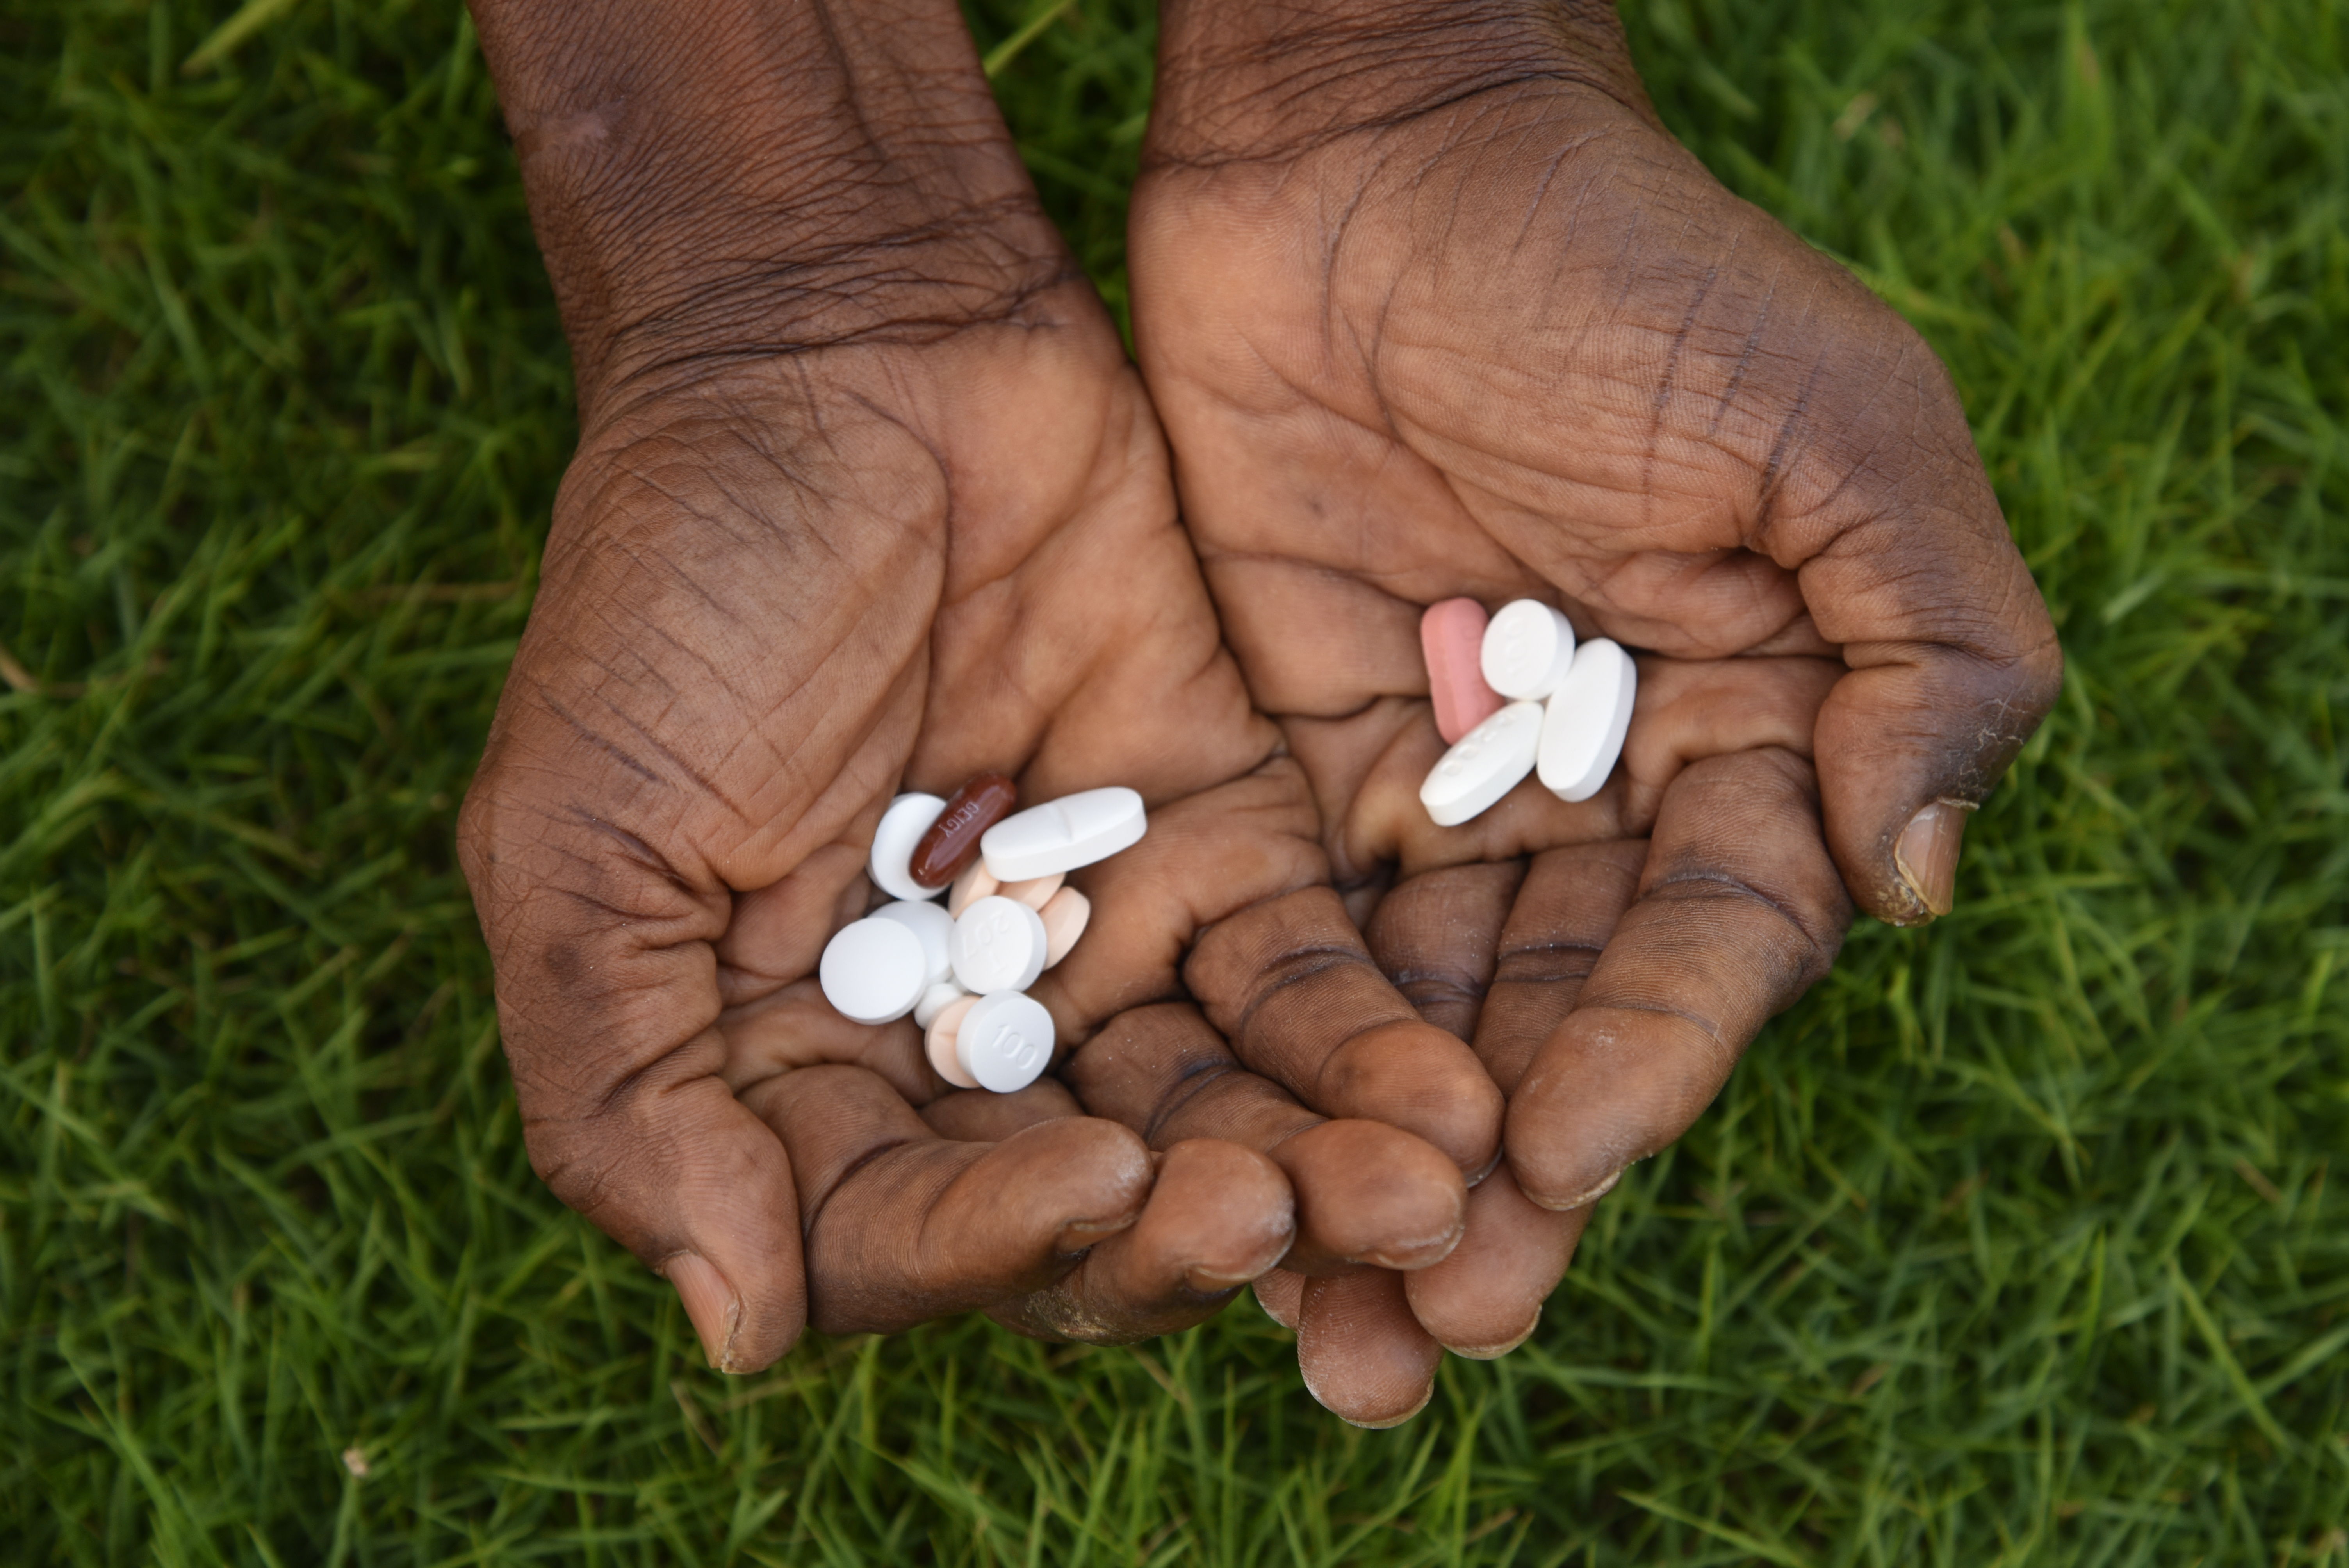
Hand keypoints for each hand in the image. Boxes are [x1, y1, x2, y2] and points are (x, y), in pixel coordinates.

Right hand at [459, 0, 1495, 1371]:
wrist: (848, 349)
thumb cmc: (678, 586)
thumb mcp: (587, 842)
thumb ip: (633, 1098)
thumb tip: (741, 1333)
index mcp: (787, 1065)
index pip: (898, 1233)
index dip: (992, 1246)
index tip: (1093, 1185)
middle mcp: (951, 1038)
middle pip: (1082, 1206)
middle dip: (1186, 1235)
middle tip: (1288, 1222)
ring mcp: (1097, 946)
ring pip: (1216, 1117)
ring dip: (1317, 1173)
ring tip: (1419, 1195)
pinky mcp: (1223, 846)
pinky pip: (1302, 986)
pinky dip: (1371, 1048)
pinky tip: (1451, 1093)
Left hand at [1128, 0, 2061, 1412]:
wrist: (1376, 163)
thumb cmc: (1627, 271)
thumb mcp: (1835, 429)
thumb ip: (1923, 648)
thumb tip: (1914, 883)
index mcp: (1752, 740)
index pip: (1711, 949)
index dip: (1650, 1062)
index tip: (1565, 1164)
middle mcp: (1596, 798)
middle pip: (1558, 1023)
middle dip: (1506, 1170)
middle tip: (1442, 1319)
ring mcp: (1439, 795)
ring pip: (1419, 1022)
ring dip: (1380, 1166)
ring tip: (1341, 1328)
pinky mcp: (1290, 771)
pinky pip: (1287, 942)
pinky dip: (1271, 1063)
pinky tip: (1233, 1185)